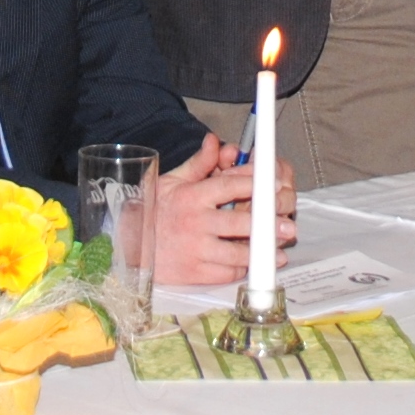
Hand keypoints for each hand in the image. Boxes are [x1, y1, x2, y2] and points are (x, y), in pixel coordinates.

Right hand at [149, 133, 294, 285]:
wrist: (127, 246)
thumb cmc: (151, 212)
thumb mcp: (171, 182)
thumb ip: (199, 164)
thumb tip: (215, 141)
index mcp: (191, 196)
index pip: (231, 186)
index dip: (257, 185)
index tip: (276, 186)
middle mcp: (195, 223)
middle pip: (242, 221)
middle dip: (269, 222)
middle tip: (287, 223)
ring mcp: (195, 250)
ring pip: (239, 252)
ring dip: (263, 251)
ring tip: (279, 249)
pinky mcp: (194, 273)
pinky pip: (226, 272)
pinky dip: (242, 268)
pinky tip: (254, 264)